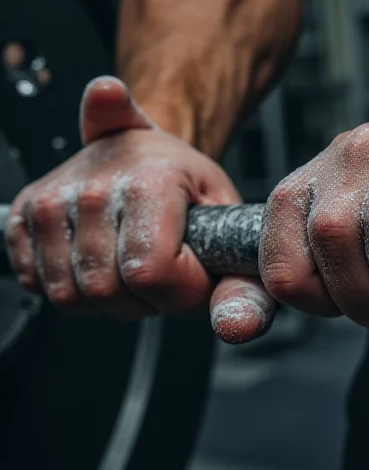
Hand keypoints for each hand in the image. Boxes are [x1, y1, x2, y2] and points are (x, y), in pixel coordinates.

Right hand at [5, 77, 274, 342]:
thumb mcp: (229, 217)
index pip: (151, 275)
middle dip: (144, 300)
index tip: (192, 270)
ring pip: (71, 296)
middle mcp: (93, 187)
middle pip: (107, 293)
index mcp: (149, 181)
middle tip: (162, 267)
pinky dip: (72, 288)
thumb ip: (243, 277)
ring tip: (130, 261)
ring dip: (106, 297)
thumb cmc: (183, 180)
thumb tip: (236, 324)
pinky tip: (98, 260)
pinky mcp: (24, 215)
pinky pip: (40, 285)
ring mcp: (52, 201)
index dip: (178, 292)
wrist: (140, 145)